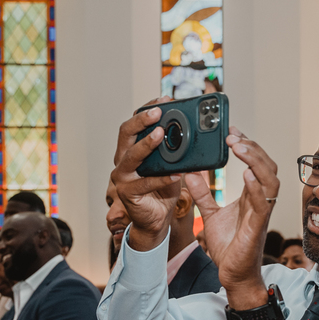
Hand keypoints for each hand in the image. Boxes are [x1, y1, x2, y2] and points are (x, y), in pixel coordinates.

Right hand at [111, 98, 181, 251]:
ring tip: (160, 134)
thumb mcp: (171, 165)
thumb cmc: (162, 190)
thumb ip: (177, 151)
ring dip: (146, 144)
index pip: (135, 123)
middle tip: (158, 112)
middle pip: (126, 133)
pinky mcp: (128, 194)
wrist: (156, 220)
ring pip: (132, 156)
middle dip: (142, 120)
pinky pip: (146, 184)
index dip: (146, 109)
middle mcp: (122, 160)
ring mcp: (123, 177)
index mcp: (130, 149)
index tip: (163, 100)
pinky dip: (162, 178)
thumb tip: (196, 133)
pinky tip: (175, 174)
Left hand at [185, 127, 279, 304]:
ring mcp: (261, 213)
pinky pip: (263, 203)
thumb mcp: (209, 215)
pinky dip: (256, 186)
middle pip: (266, 166)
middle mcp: (260, 202)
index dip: (247, 146)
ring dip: (256, 161)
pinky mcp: (257, 227)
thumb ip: (203, 194)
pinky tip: (247, 173)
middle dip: (252, 147)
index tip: (231, 132)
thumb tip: (190, 174)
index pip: (256, 164)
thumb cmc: (228, 247)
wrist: (232, 275)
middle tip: (232, 135)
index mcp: (251, 197)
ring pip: (269, 180)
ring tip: (239, 146)